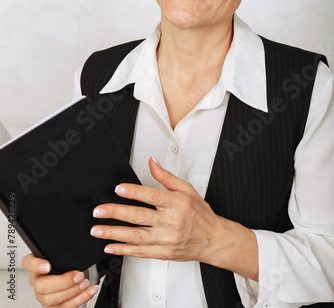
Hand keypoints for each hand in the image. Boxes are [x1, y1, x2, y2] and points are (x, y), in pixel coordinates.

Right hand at [21, 253, 98, 307]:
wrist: (75, 273)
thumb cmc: (68, 262)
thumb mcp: (65, 252)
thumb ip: (64, 249)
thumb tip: (75, 242)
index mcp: (36, 265)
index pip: (27, 262)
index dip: (35, 265)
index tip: (47, 265)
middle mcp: (37, 281)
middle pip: (41, 286)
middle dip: (63, 282)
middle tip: (78, 275)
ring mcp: (44, 296)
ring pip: (51, 300)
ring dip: (72, 292)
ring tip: (85, 282)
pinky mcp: (54, 306)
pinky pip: (65, 307)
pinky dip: (81, 298)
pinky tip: (90, 290)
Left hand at [90, 157, 228, 264]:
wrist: (214, 239)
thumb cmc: (201, 214)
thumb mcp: (187, 189)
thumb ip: (166, 176)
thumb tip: (152, 162)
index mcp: (177, 203)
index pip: (152, 196)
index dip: (134, 192)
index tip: (118, 189)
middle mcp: (171, 222)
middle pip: (139, 216)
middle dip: (116, 213)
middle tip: (99, 211)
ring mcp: (167, 239)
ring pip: (136, 236)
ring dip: (114, 233)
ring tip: (98, 229)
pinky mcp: (164, 253)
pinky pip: (141, 252)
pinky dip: (124, 250)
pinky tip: (111, 246)